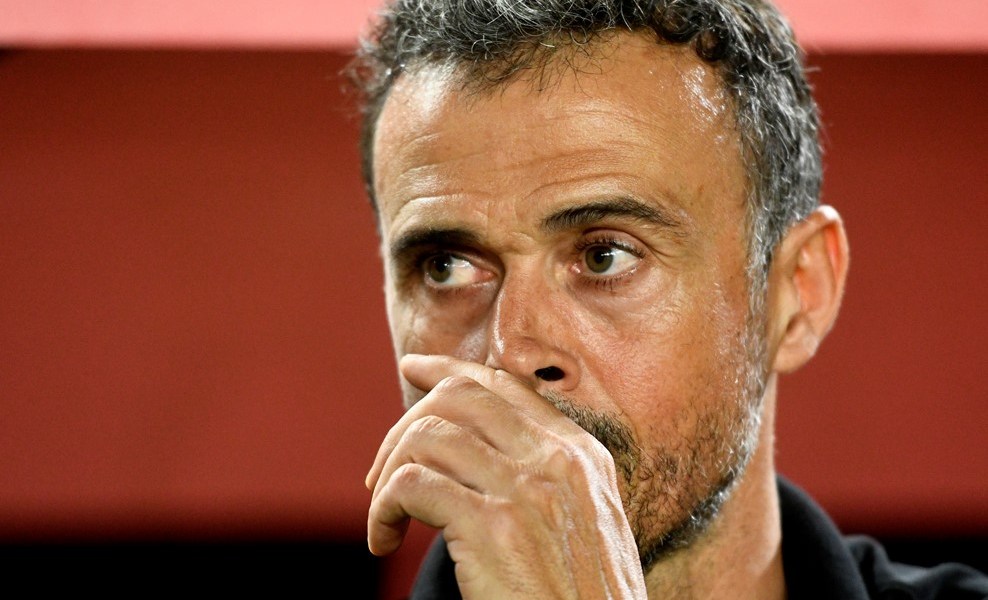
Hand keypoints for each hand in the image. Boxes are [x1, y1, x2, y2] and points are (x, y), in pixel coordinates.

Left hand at [366, 354, 646, 597]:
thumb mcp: (588, 523)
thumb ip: (547, 478)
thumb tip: (480, 447)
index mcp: (582, 455)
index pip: (504, 387)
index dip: (449, 371)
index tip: (414, 369)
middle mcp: (557, 460)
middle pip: (460, 398)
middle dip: (406, 425)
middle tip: (382, 473)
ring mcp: (526, 490)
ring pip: (428, 436)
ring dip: (388, 475)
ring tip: (386, 518)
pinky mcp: (492, 528)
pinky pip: (411, 486)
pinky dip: (383, 511)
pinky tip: (386, 542)